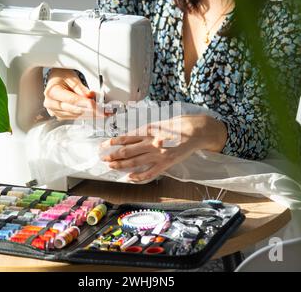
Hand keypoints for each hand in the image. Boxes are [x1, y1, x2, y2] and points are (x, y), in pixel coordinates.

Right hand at [44, 68, 98, 119]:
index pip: (72, 100)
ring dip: (90, 115)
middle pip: (75, 110)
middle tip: (103, 111)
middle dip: (91, 111)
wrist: (55, 79)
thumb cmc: (61, 76)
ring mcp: (55, 111)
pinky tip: (94, 114)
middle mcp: (51, 104)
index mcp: (52, 92)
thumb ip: (81, 88)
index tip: (97, 106)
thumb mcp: (71, 77)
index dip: (86, 104)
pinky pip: (75, 117)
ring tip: (102, 112)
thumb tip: (90, 96)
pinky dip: (86, 115)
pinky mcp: (60, 115)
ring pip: (76, 115)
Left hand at [101, 115, 226, 181]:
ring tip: (111, 167)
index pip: (126, 137)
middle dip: (113, 155)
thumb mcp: (160, 123)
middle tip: (103, 159)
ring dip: (121, 165)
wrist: (197, 131)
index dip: (113, 142)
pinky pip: (149, 173)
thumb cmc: (179, 124)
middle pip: (127, 151)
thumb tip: (133, 136)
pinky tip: (130, 178)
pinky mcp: (166, 163)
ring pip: (135, 162)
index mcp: (149, 130)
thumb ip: (146, 130)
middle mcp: (151, 142)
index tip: (103, 145)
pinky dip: (138, 176)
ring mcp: (158, 154)